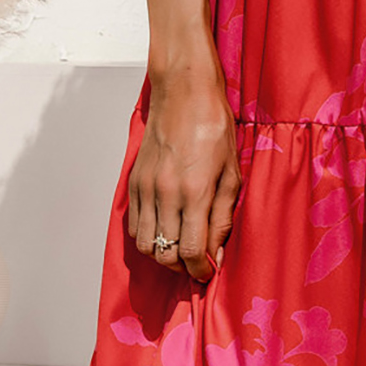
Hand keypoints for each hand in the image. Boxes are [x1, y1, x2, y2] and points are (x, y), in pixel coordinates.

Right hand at [127, 70, 240, 284]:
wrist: (184, 93)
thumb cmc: (213, 126)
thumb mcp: (231, 172)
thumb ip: (223, 215)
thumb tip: (218, 251)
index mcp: (195, 192)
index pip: (191, 250)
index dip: (200, 270)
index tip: (208, 272)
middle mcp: (166, 193)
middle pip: (165, 254)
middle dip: (182, 267)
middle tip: (196, 263)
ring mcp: (146, 188)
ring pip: (145, 244)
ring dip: (162, 255)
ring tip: (179, 249)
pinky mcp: (134, 181)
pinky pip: (134, 225)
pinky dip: (147, 237)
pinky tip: (164, 230)